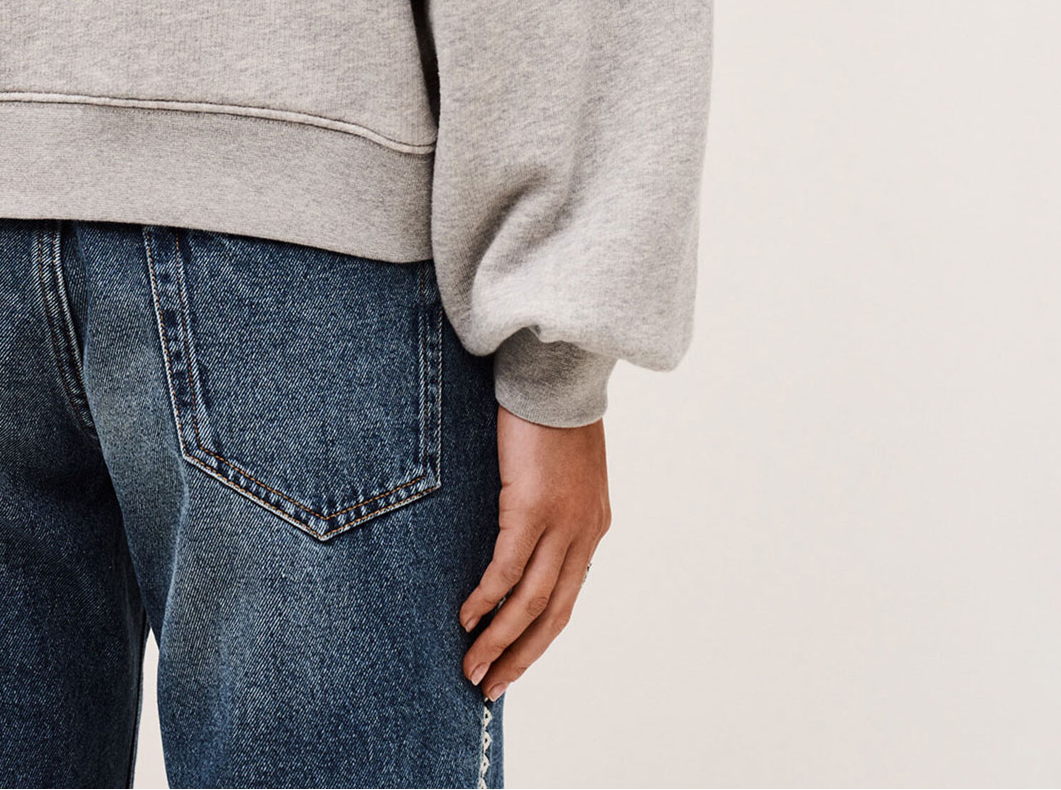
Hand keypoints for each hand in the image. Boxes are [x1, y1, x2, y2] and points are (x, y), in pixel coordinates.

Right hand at [459, 407, 609, 697]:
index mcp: (592, 527)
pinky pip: (508, 568)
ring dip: (499, 639)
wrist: (556, 375)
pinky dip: (488, 598)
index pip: (566, 598)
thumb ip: (550, 507)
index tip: (512, 660)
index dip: (538, 635)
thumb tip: (520, 532)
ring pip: (530, 601)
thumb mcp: (563, 470)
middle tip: (489, 686)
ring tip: (472, 666)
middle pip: (552, 613)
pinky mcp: (533, 508)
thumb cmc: (551, 413)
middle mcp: (583, 534)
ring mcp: (561, 524)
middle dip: (520, 655)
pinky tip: (468, 617)